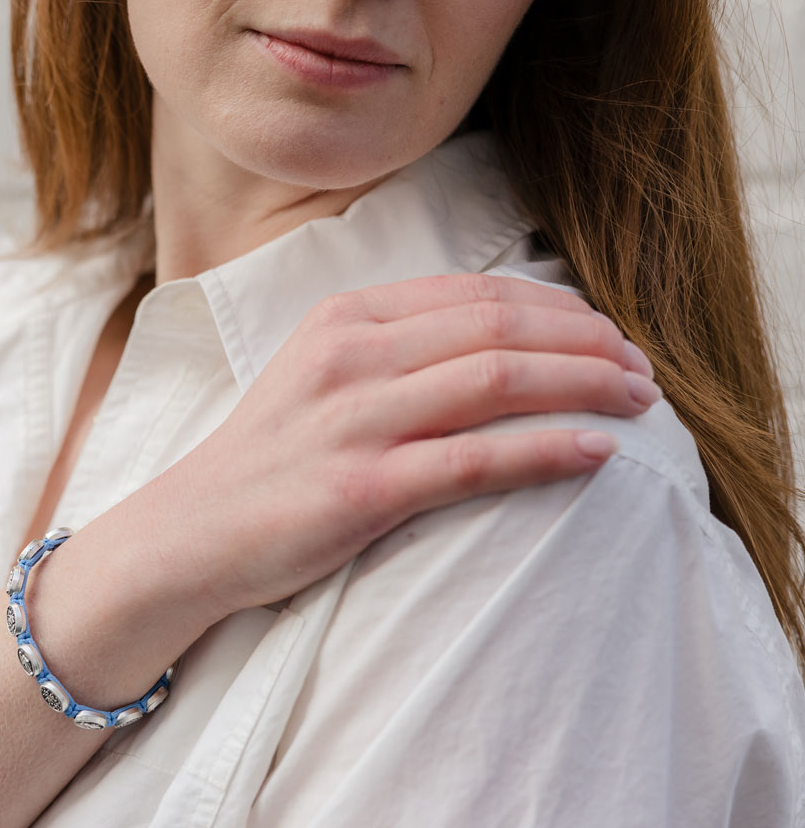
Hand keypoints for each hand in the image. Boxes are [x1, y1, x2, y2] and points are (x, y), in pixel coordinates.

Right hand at [164, 273, 659, 616]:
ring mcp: (353, 421)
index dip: (558, 308)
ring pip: (496, 380)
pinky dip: (546, 450)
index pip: (475, 293)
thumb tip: (491, 345)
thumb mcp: (318, 377)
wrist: (188, 534)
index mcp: (343, 319)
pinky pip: (475, 461)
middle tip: (641, 369)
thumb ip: (392, 350)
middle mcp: (350, 356)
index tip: (605, 333)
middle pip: (498, 327)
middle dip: (588, 342)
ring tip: (637, 400)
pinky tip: (596, 452)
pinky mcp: (360, 489)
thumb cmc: (264, 461)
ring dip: (584, 384)